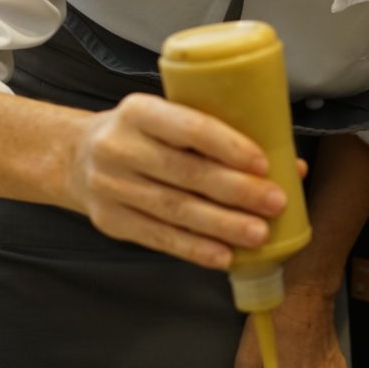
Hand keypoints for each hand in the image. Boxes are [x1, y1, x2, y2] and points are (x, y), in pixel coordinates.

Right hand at [65, 91, 305, 267]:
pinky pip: (159, 238)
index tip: (263, 163)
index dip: (227, 146)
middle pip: (185, 173)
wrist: (76, 157)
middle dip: (236, 190)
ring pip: (175, 209)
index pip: (188, 127)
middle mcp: (119, 147)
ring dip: (222, 225)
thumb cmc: (144, 136)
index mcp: (139, 111)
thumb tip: (292, 166)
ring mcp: (110, 187)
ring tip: (258, 234)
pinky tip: (224, 256)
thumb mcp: (168, 120)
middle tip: (274, 203)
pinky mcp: (111, 221)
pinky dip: (195, 249)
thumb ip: (221, 137)